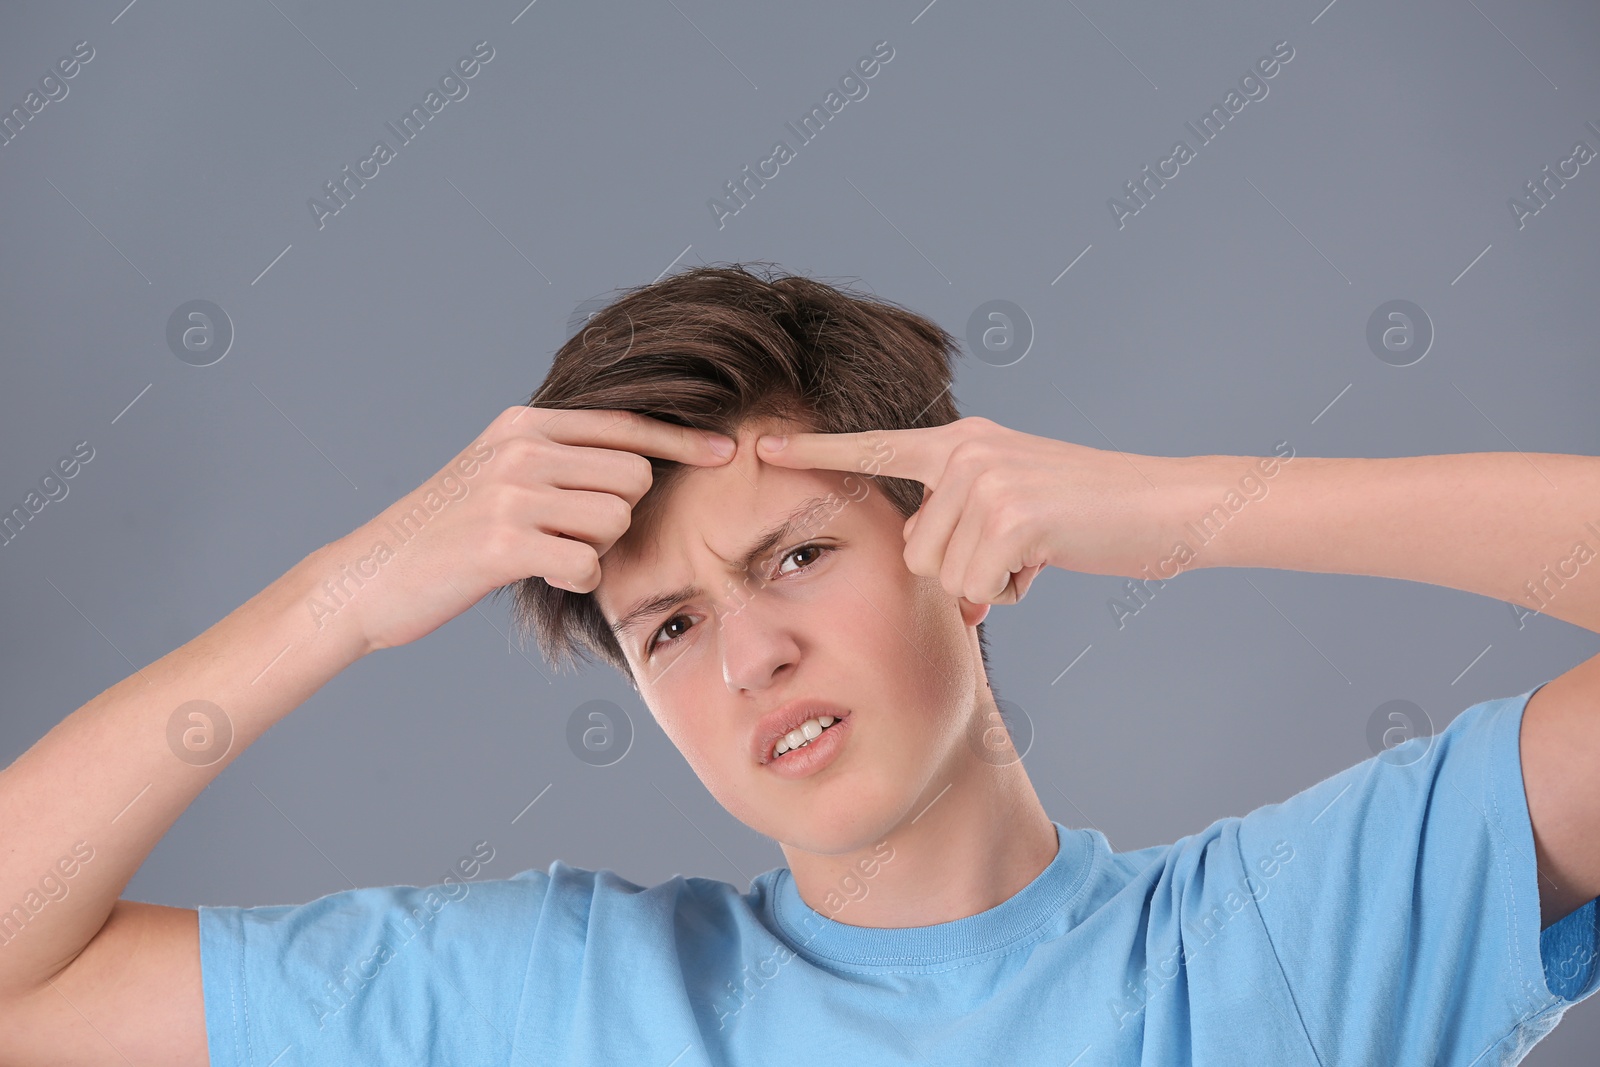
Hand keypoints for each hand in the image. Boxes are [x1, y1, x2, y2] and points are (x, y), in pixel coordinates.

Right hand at [323, 406, 734, 651]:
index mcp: (525, 424)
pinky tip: (541, 575)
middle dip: (620, 514)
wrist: (373, 575)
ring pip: (615, 519)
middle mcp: (522, 448)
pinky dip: (576, 580)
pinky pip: (586, 564)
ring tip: (547, 552)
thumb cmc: (449, 531)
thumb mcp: (499, 470)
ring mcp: (511, 493)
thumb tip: (638, 460)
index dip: (683, 442)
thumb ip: (558, 456)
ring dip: (595, 549)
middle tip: (572, 534)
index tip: (728, 452)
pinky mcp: (503, 544)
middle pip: (633, 477)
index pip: (626, 425)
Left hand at [755, 416, 1175, 606]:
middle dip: (962, 573)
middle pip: (915, 553)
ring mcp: (985, 480)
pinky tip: (1049, 561)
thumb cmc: (1093, 516)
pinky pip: (977, 588)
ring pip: (944, 576)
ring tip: (1039, 551)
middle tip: (1021, 551)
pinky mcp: (1009, 515)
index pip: (875, 448)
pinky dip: (1012, 592)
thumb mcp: (1016, 510)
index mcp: (960, 442)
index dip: (816, 451)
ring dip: (990, 584)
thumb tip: (952, 602)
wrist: (1167, 505)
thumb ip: (966, 532)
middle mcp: (965, 451)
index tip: (761, 444)